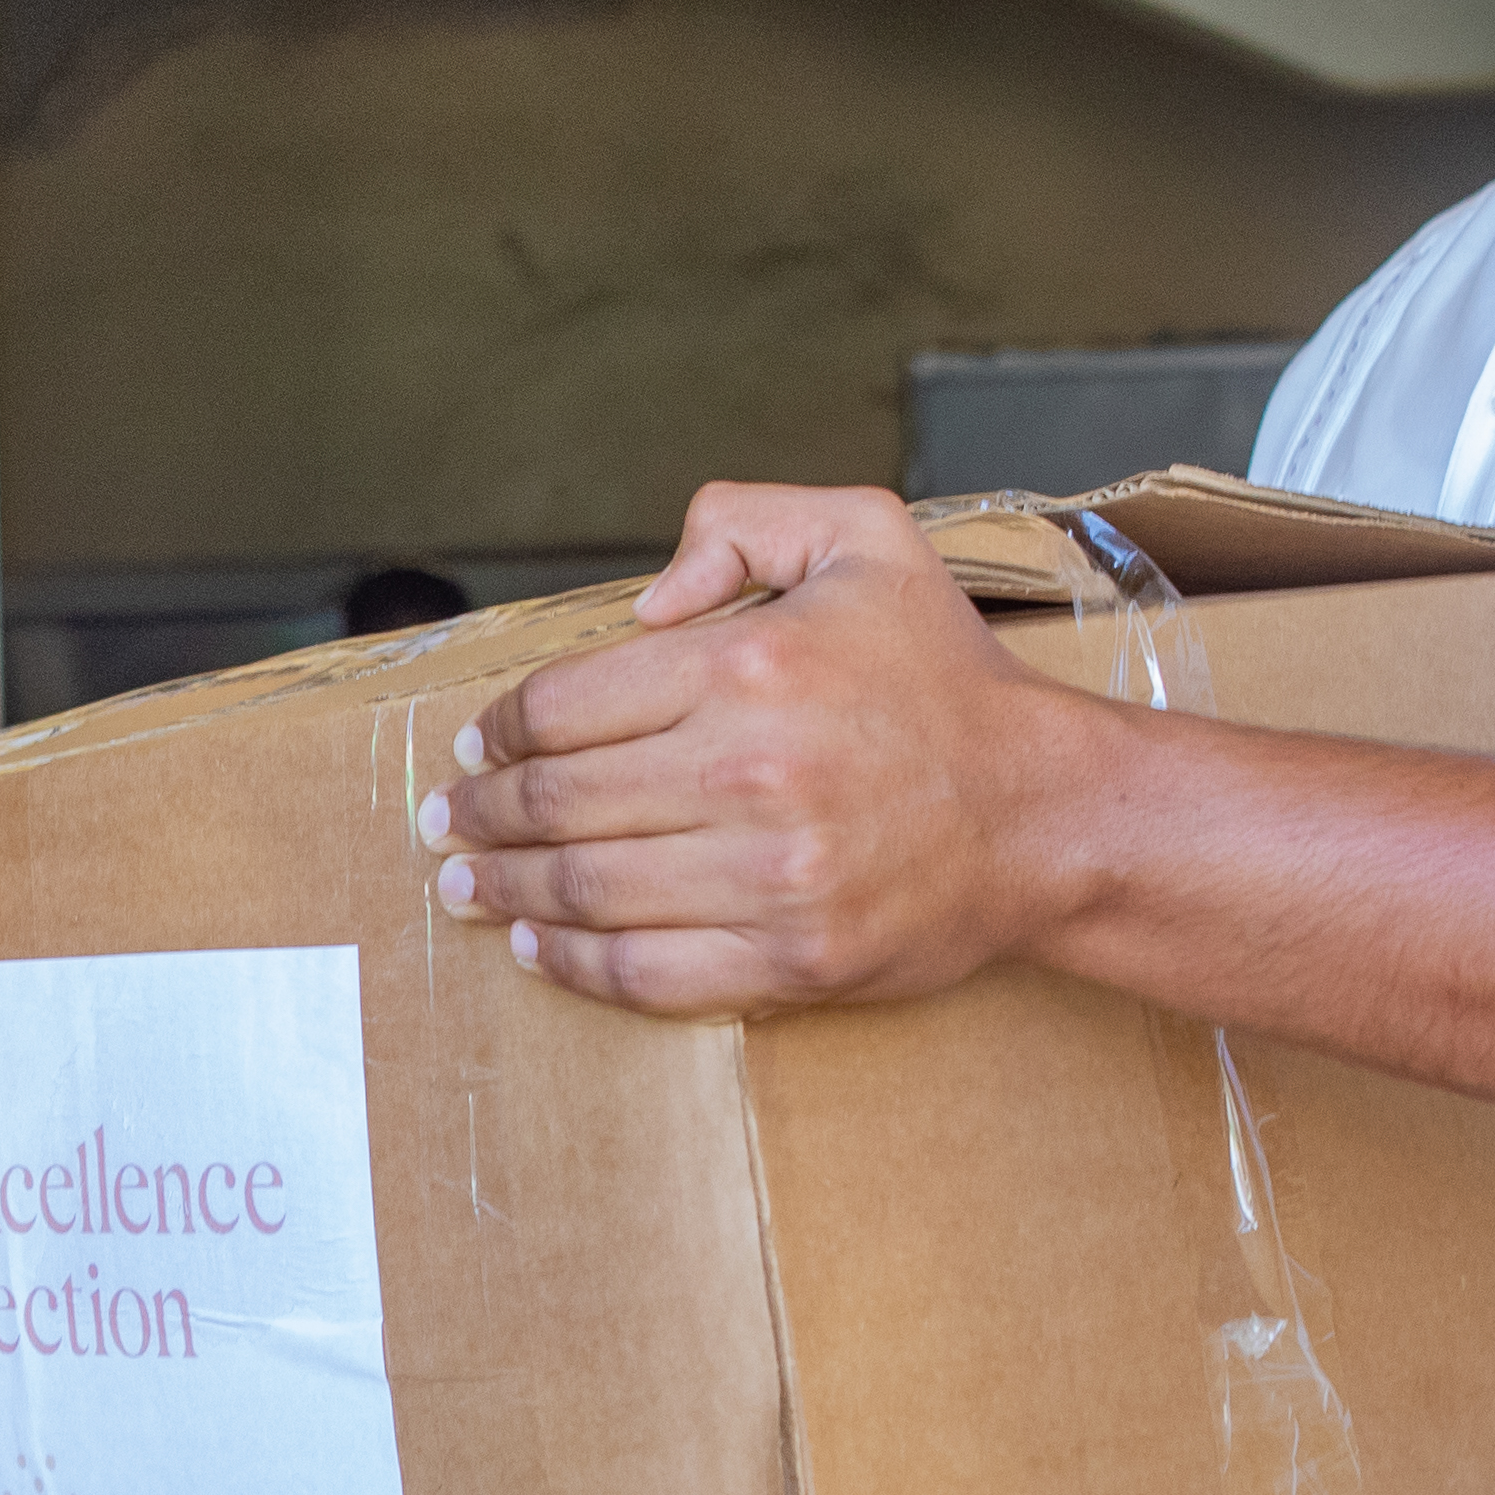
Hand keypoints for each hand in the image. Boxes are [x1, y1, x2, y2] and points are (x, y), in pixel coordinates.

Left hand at [422, 483, 1109, 1017]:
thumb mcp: (864, 538)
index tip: (473, 748)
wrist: (1047, 812)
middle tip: (446, 824)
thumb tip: (645, 599)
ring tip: (467, 886)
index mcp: (749, 665)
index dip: (498, 730)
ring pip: (589, 891)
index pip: (568, 705)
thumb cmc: (948, 678)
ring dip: (506, 893)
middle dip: (482, 816)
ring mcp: (769, 876)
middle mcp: (750, 771)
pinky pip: (647, 973)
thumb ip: (744, 522)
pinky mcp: (792, 960)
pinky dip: (575, 968)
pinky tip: (539, 951)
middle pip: (561, 801)